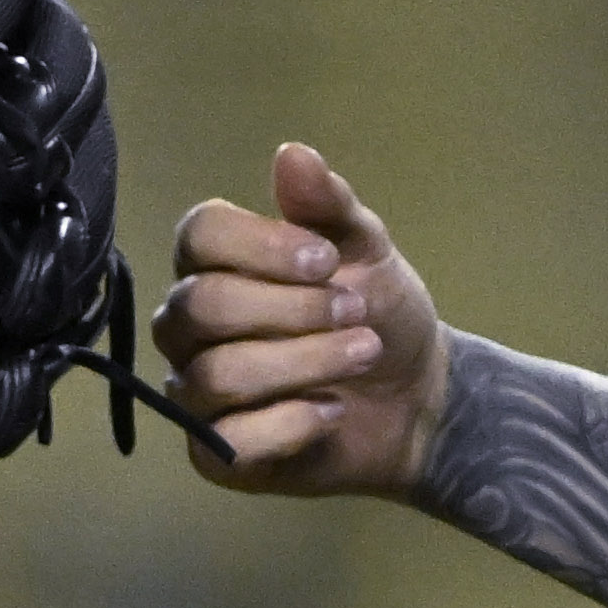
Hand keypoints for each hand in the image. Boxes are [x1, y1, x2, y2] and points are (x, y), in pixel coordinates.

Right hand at [153, 144, 448, 492]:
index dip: (260, 245)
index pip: (198, 236)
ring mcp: (198, 392)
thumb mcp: (367, 250)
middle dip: (291, 309)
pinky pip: (228, 441)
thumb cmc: (377, 313)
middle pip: (202, 306)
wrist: (416, 398)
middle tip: (357, 313)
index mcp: (216, 264)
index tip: (325, 259)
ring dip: (303, 362)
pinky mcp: (218, 454)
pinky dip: (290, 423)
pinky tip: (332, 411)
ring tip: (363, 355)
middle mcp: (191, 327)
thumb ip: (327, 205)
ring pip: (216, 374)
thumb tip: (291, 153)